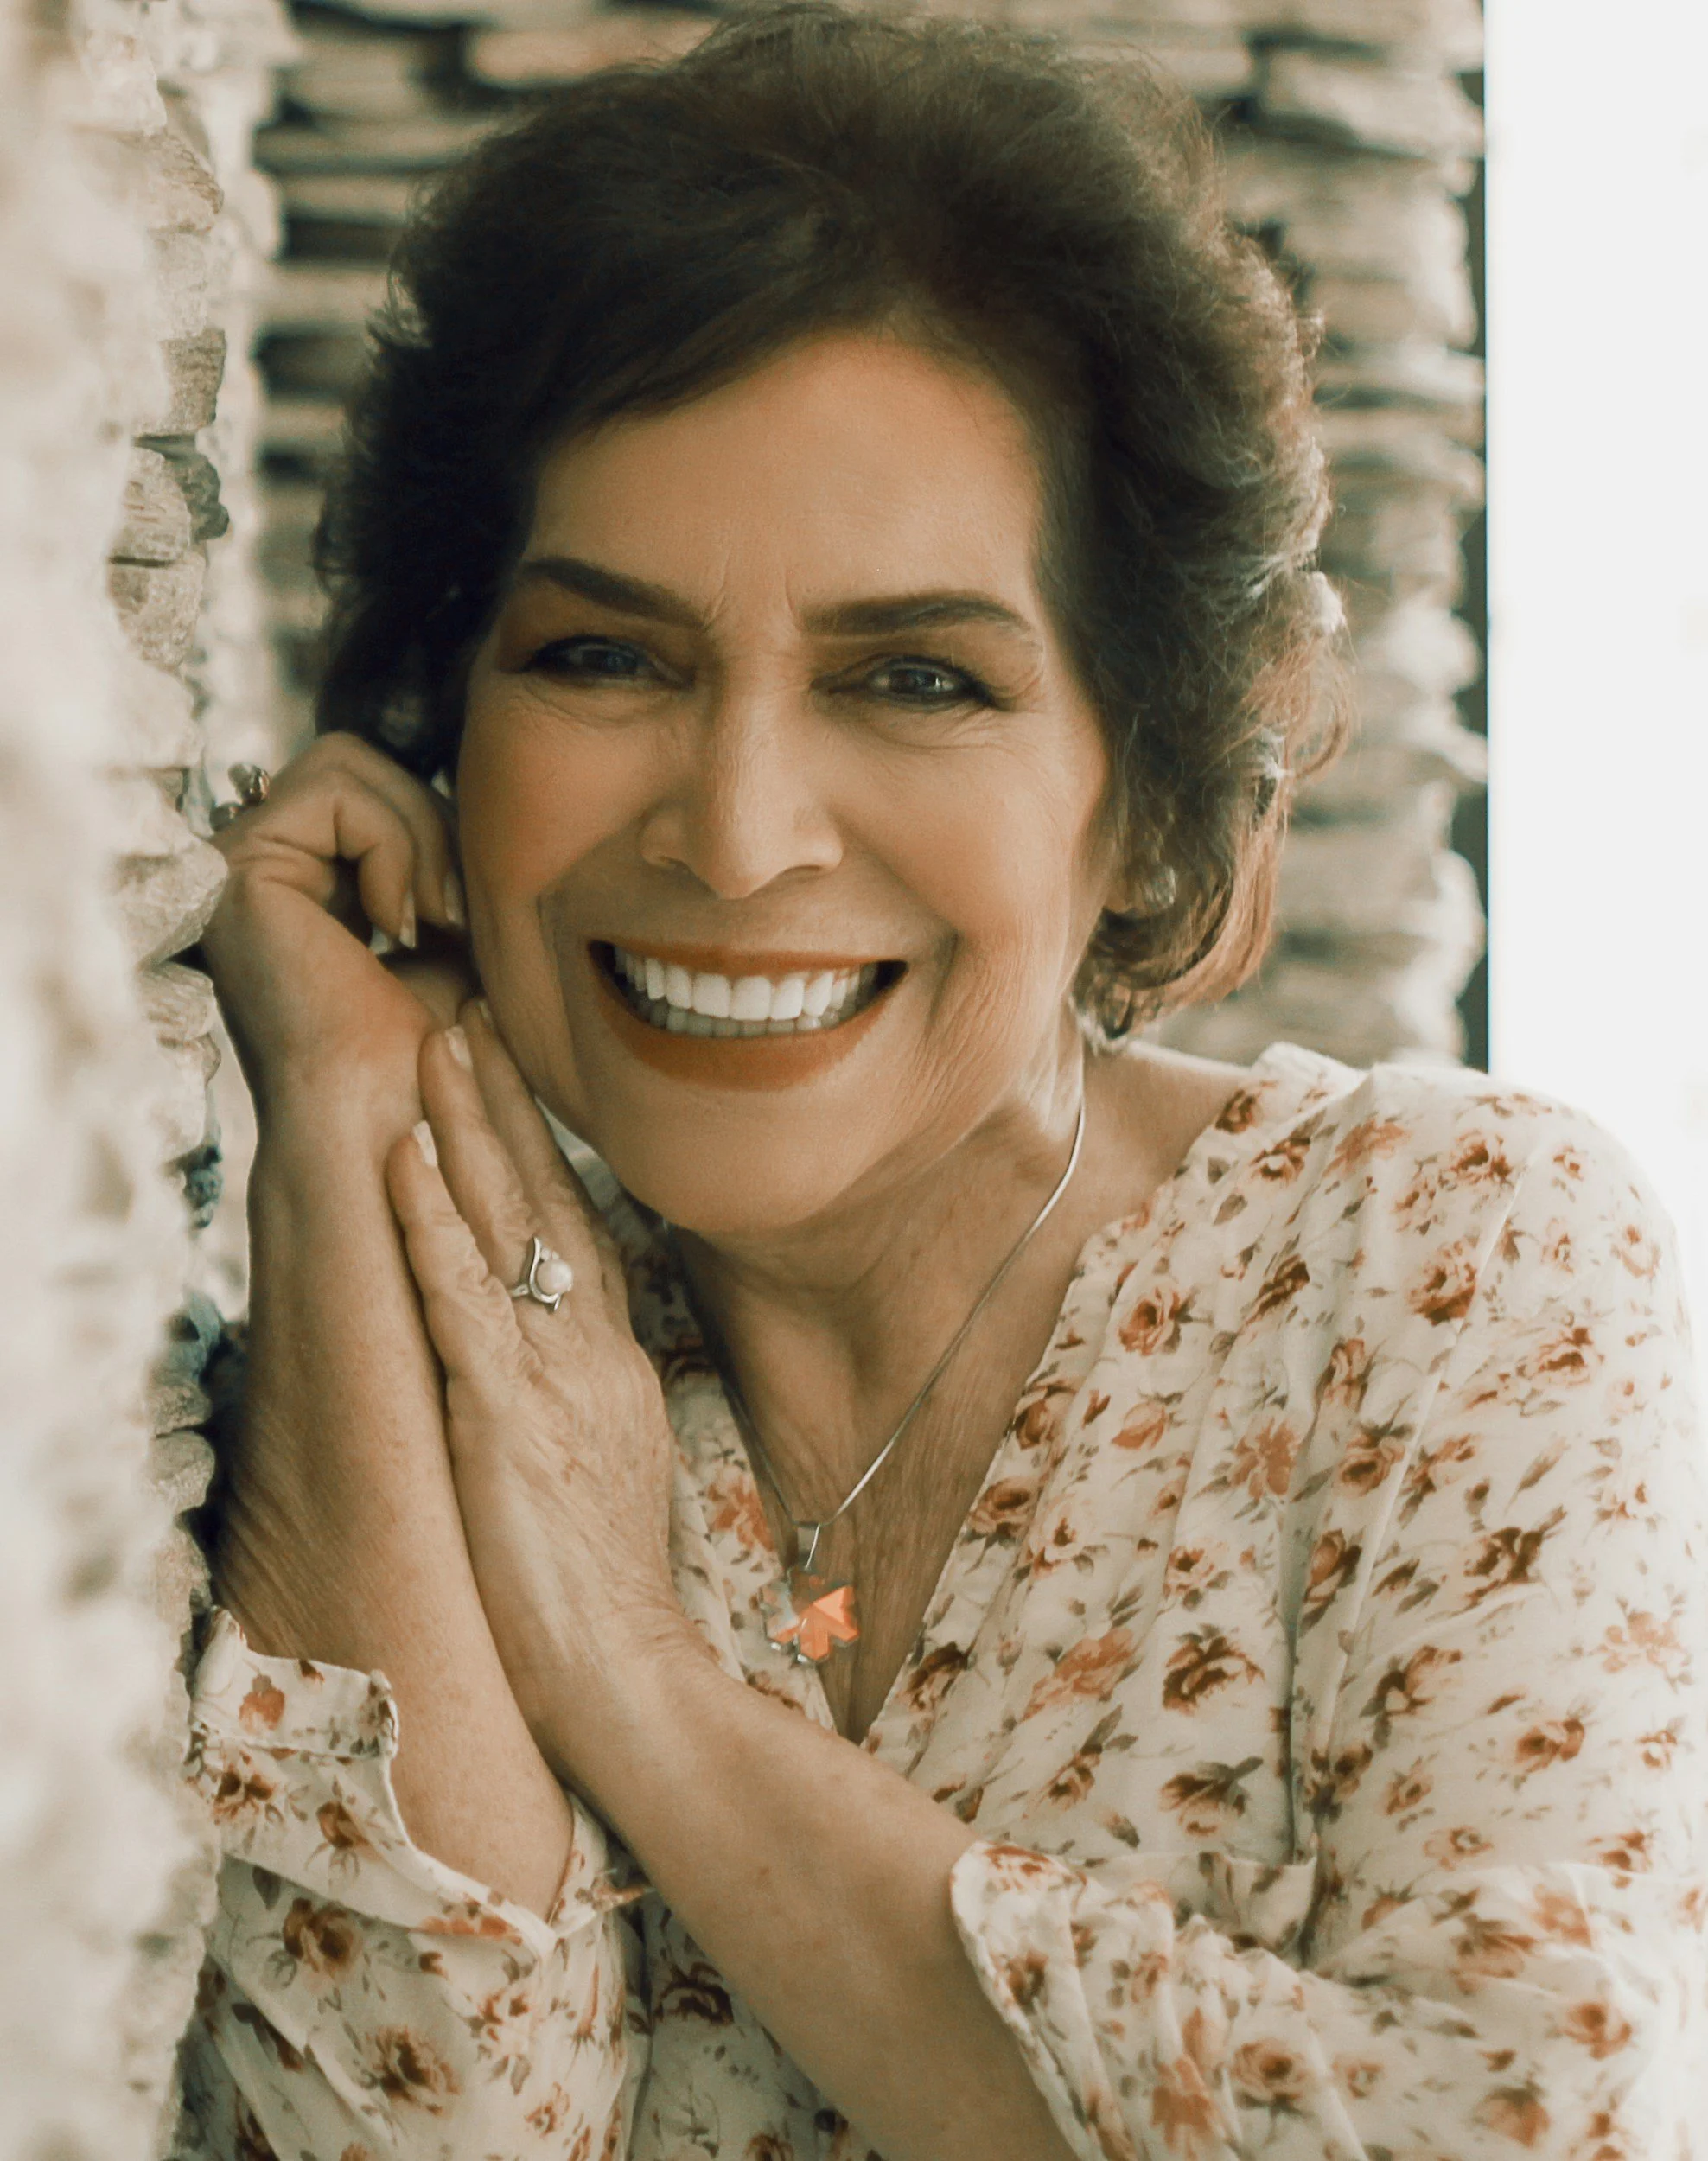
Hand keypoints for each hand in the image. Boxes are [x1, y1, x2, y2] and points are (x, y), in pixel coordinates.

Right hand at [201, 733, 473, 1119]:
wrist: (391, 1112)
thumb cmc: (427, 1049)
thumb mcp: (450, 938)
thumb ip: (444, 867)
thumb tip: (480, 803)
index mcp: (298, 880)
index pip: (369, 785)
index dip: (435, 827)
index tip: (463, 917)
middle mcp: (255, 866)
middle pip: (354, 760)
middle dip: (429, 820)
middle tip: (455, 914)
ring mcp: (236, 865)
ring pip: (345, 762)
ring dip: (417, 833)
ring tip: (432, 920)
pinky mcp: (238, 869)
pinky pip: (336, 793)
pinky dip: (394, 846)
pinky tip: (401, 926)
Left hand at [385, 1000, 685, 1786]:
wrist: (628, 1674)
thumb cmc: (605, 1592)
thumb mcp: (606, 1469)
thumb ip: (581, 1398)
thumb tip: (553, 1356)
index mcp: (615, 1361)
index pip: (577, 1228)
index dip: (541, 1149)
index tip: (510, 1078)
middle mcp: (593, 1349)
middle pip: (549, 1199)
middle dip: (505, 1104)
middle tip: (468, 1015)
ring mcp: (553, 1376)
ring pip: (510, 1225)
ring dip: (468, 1129)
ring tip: (433, 1044)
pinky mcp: (504, 1415)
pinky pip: (462, 1299)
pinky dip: (431, 1224)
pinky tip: (405, 1160)